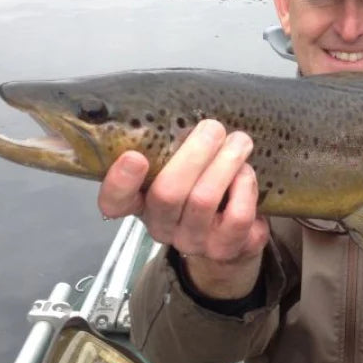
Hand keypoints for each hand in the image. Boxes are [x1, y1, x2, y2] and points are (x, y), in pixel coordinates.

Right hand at [97, 120, 268, 298]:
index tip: (134, 156)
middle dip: (194, 153)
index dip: (120, 181)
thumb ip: (173, 142)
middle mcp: (162, 226)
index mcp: (141, 201)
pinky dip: (245, 187)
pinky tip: (246, 173)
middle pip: (167, 193)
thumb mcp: (181, 160)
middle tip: (213, 127)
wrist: (234, 226)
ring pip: (204, 200)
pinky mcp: (226, 249)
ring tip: (240, 141)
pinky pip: (237, 216)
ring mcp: (193, 241)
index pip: (115, 201)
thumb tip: (185, 112)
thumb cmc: (203, 180)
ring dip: (226, 162)